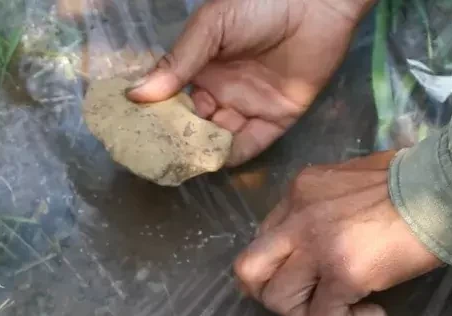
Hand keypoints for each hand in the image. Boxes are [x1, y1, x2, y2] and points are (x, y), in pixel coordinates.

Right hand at [126, 0, 374, 165]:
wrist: (317, 2)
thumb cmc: (258, 5)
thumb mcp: (209, 27)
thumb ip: (177, 61)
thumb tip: (134, 95)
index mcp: (200, 69)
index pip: (171, 101)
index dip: (155, 118)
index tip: (135, 135)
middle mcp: (220, 91)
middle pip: (192, 125)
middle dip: (176, 141)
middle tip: (156, 157)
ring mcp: (248, 106)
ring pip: (218, 138)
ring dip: (202, 151)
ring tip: (183, 163)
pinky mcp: (277, 118)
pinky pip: (252, 144)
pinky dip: (233, 155)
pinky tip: (214, 161)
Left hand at [232, 151, 443, 315]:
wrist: (448, 191)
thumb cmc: (411, 186)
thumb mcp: (351, 183)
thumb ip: (323, 208)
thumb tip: (318, 240)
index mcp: (299, 191)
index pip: (263, 238)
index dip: (279, 264)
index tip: (305, 275)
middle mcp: (297, 217)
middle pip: (248, 269)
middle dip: (266, 293)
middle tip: (298, 302)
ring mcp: (316, 246)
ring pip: (279, 299)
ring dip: (307, 315)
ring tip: (339, 310)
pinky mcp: (343, 273)